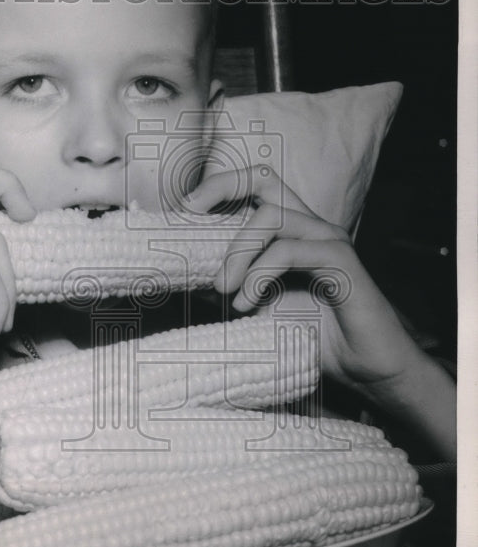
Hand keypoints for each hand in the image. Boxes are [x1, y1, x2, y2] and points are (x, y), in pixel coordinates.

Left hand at [186, 165, 425, 394]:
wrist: (362, 369)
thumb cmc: (312, 338)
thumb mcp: (256, 309)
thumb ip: (226, 287)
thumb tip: (184, 274)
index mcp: (291, 232)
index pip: (256, 184)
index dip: (219, 185)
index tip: (184, 209)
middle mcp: (310, 227)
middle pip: (265, 177)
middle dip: (222, 187)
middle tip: (191, 216)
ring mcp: (328, 241)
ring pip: (271, 216)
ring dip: (237, 252)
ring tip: (223, 290)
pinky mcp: (341, 262)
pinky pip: (290, 251)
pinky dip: (259, 274)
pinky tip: (247, 303)